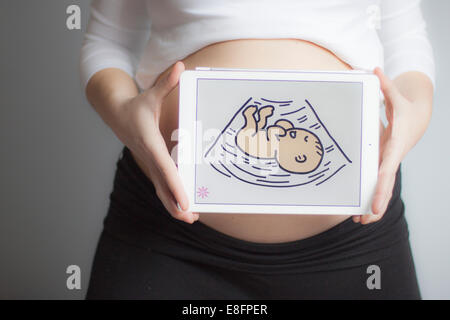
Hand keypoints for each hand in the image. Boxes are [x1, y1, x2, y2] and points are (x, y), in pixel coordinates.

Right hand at [115, 61, 197, 223]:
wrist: (116, 114)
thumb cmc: (136, 106)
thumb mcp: (150, 95)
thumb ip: (165, 83)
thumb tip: (179, 67)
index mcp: (151, 143)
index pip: (165, 168)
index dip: (175, 185)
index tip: (185, 201)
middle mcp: (150, 158)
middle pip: (163, 186)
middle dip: (176, 203)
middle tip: (191, 218)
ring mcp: (149, 164)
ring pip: (161, 189)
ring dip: (174, 205)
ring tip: (191, 218)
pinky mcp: (151, 166)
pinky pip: (162, 185)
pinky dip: (171, 198)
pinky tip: (183, 208)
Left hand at [353, 67, 431, 223]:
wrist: (417, 117)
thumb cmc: (405, 109)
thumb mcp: (396, 97)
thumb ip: (386, 86)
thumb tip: (374, 69)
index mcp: (394, 146)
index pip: (387, 169)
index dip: (380, 186)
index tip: (374, 202)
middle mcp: (391, 158)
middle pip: (384, 185)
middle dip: (376, 203)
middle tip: (365, 220)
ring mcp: (387, 163)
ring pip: (381, 188)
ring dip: (372, 206)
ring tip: (359, 222)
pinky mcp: (383, 164)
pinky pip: (376, 183)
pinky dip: (370, 196)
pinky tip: (359, 210)